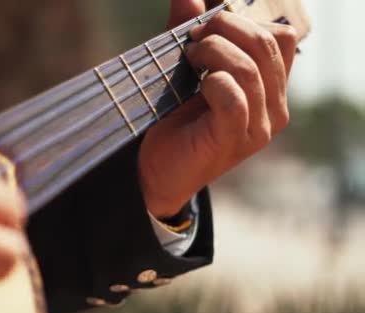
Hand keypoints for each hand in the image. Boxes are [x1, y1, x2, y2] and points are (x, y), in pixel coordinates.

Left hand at [139, 0, 297, 216]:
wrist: (155, 169)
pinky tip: (197, 86)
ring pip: (250, 69)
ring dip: (214, 52)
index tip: (207, 27)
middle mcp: (274, 107)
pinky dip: (214, 82)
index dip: (244, 21)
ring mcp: (258, 127)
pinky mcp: (234, 140)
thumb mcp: (186, 70)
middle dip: (225, 29)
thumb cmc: (174, 119)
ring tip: (189, 57)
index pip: (280, 37)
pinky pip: (234, 98)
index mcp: (270, 87)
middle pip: (267, 45)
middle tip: (193, 38)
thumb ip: (194, 35)